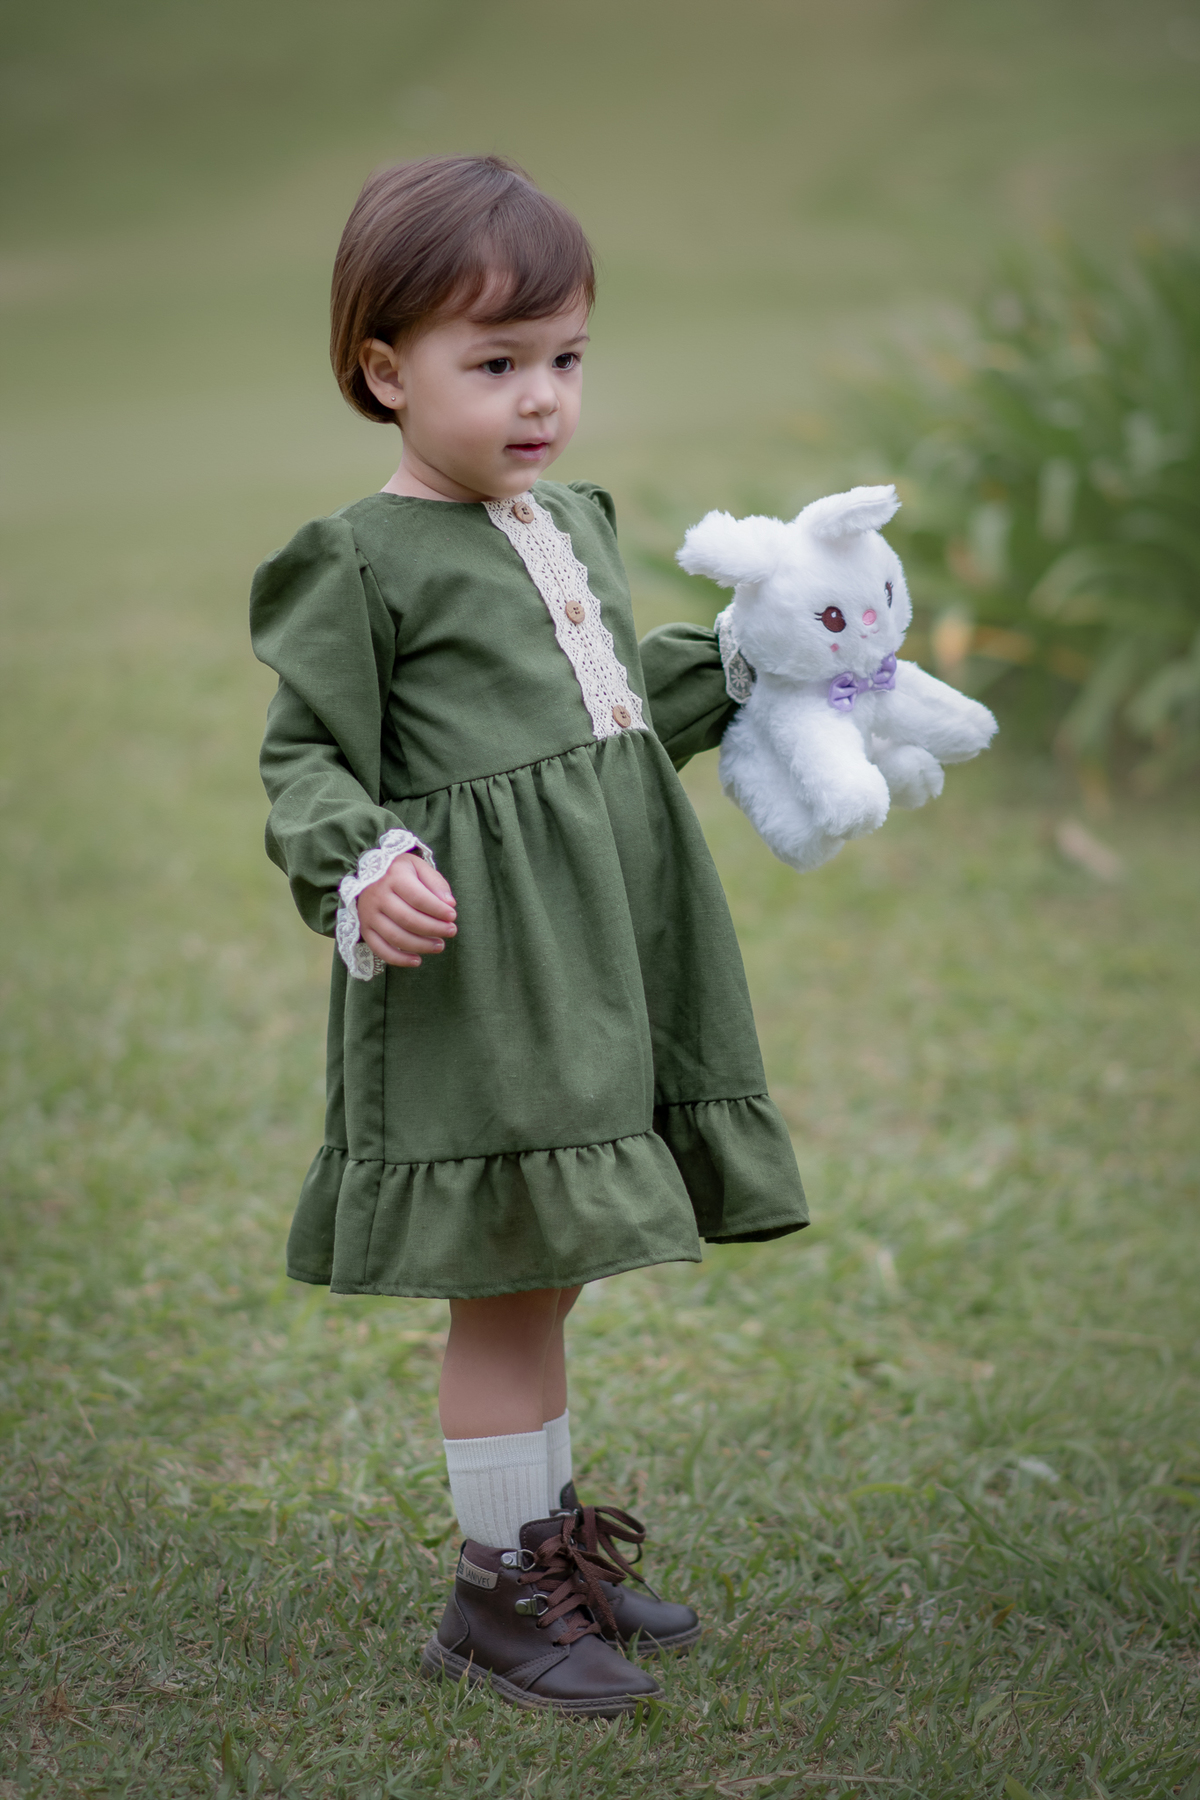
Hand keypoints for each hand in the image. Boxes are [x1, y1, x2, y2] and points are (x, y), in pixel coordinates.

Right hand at [357, 853, 456, 967]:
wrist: (368, 876)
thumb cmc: (400, 872)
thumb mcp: (419, 867)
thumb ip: (435, 883)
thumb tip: (449, 904)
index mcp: (393, 877)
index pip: (417, 898)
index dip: (437, 910)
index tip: (452, 916)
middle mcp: (378, 896)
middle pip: (408, 919)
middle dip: (433, 928)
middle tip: (451, 931)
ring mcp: (369, 915)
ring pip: (395, 936)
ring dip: (421, 945)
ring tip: (440, 945)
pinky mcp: (365, 929)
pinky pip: (380, 949)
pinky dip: (399, 959)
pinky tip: (417, 961)